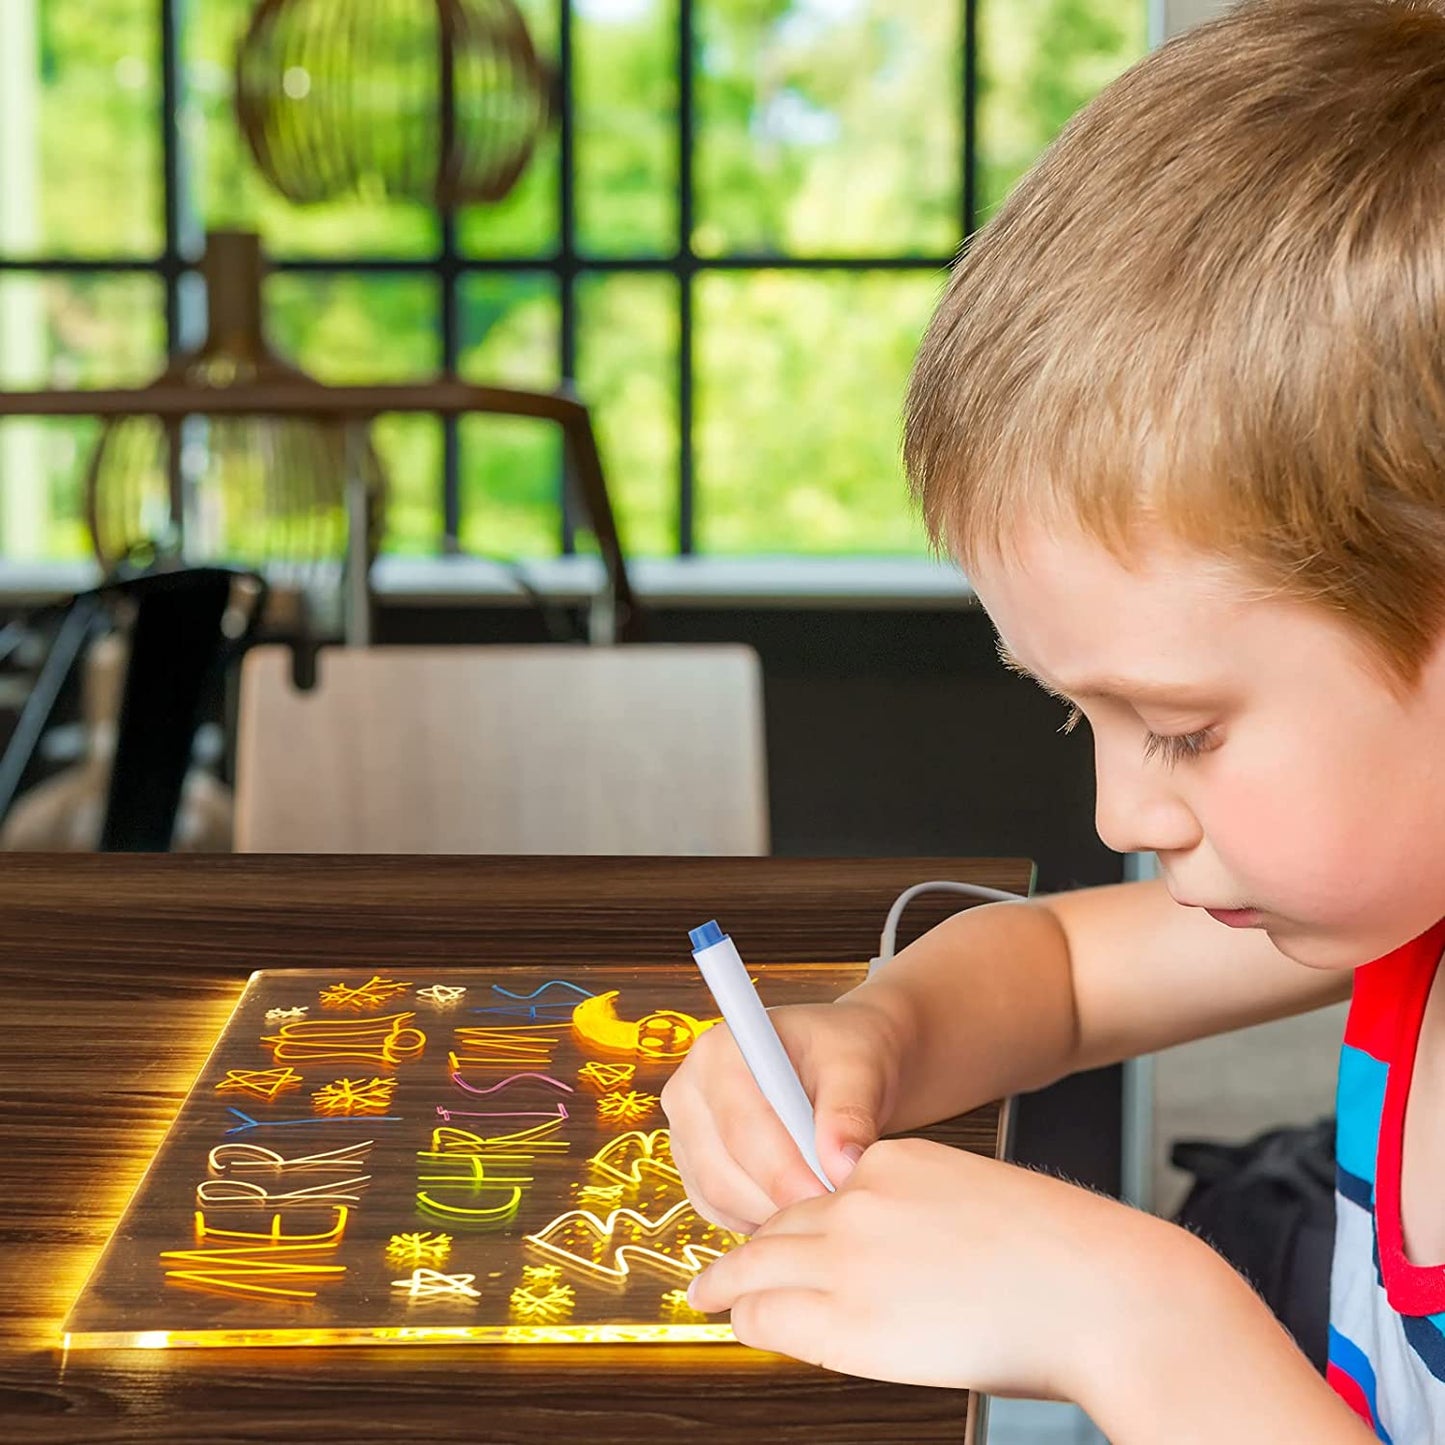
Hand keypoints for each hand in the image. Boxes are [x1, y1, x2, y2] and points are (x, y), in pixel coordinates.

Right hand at [660, 996, 907, 1233]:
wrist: (836, 1068)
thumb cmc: (844, 1058)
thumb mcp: (858, 1072)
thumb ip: (848, 1116)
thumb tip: (839, 1166)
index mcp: (720, 1051)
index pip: (741, 1127)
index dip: (784, 1171)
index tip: (828, 1195)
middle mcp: (689, 1090)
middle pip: (723, 1170)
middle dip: (782, 1197)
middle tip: (833, 1209)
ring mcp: (686, 1131)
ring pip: (719, 1197)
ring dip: (773, 1212)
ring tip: (823, 1201)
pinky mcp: (693, 1165)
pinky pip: (719, 1211)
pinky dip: (759, 1217)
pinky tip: (799, 1201)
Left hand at [685, 1135, 1188, 1401]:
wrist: (1101, 1290)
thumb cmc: (1065, 1256)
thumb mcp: (979, 1203)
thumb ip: (924, 1218)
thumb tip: (904, 1261)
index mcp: (896, 1161)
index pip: (819, 1190)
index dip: (794, 1219)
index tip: (780, 1235)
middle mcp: (860, 1198)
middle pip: (779, 1222)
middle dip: (749, 1249)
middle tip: (720, 1269)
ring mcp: (849, 1256)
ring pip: (759, 1264)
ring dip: (729, 1282)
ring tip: (708, 1293)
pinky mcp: (848, 1318)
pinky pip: (772, 1313)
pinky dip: (748, 1316)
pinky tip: (737, 1321)